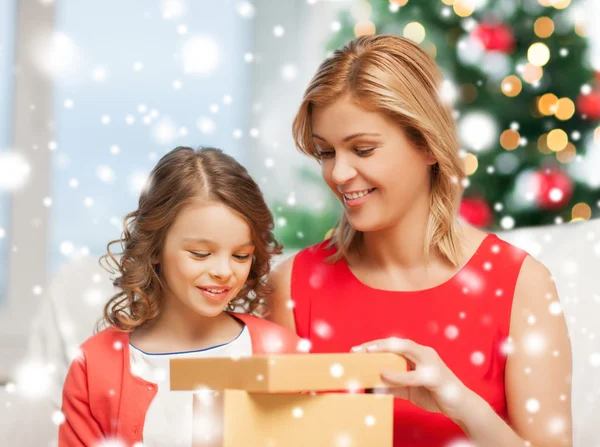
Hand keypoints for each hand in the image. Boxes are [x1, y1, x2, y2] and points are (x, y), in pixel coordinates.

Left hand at [351, 337, 480, 422]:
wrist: (460, 406)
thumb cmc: (435, 394)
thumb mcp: (410, 389)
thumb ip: (393, 386)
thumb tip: (372, 388)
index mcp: (419, 353)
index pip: (394, 345)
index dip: (376, 345)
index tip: (357, 349)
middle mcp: (425, 353)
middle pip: (397, 342)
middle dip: (376, 344)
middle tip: (357, 349)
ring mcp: (431, 363)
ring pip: (406, 349)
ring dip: (385, 349)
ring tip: (368, 352)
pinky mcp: (434, 377)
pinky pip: (412, 374)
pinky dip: (397, 374)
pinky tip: (384, 374)